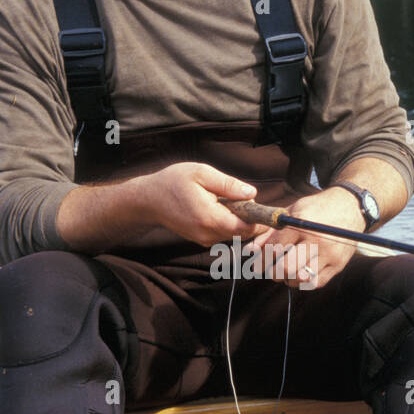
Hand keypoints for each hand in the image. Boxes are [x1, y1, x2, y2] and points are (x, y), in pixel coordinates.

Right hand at [140, 163, 261, 246]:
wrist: (149, 199)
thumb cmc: (174, 182)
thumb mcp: (202, 173)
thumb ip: (229, 185)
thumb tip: (252, 194)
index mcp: (210, 218)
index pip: (246, 227)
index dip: (259, 218)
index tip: (264, 207)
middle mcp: (208, 234)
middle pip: (243, 233)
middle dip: (250, 218)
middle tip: (244, 198)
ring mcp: (204, 240)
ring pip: (234, 235)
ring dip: (239, 221)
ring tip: (229, 201)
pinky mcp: (202, 240)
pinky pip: (224, 235)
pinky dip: (229, 224)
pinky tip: (220, 208)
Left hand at [248, 186, 364, 290]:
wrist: (350, 207)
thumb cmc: (316, 209)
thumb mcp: (291, 212)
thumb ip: (269, 232)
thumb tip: (249, 250)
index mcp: (301, 223)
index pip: (274, 249)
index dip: (262, 260)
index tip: (257, 266)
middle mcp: (316, 239)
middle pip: (286, 267)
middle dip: (274, 273)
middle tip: (272, 270)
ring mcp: (329, 253)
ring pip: (301, 279)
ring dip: (288, 279)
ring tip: (287, 272)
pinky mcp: (339, 264)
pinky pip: (317, 283)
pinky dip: (304, 282)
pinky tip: (301, 274)